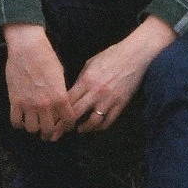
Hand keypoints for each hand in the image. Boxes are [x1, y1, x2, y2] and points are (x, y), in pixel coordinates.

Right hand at [3, 23, 73, 141]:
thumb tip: (61, 104)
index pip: (67, 120)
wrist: (27, 48)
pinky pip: (16, 122)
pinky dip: (19, 124)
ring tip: (34, 124)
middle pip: (48, 129)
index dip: (68, 124)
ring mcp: (29, 104)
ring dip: (34, 128)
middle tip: (48, 131)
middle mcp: (45, 104)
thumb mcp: (60, 75)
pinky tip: (22, 120)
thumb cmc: (46, 58)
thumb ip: (61, 92)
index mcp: (60, 97)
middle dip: (49, 132)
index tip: (65, 125)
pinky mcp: (15, 101)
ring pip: (32, 129)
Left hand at [67, 16, 176, 133]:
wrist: (134, 55)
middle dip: (64, 125)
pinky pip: (109, 121)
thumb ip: (81, 79)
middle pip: (76, 114)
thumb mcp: (90, 63)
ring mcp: (109, 99)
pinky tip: (95, 127)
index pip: (67, 101)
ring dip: (84, 128)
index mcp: (86, 80)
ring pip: (93, 122)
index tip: (52, 119)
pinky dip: (101, 127)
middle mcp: (96, 92)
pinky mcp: (121, 103)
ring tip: (79, 130)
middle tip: (58, 132)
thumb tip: (72, 92)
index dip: (57, 112)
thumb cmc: (111, 55)